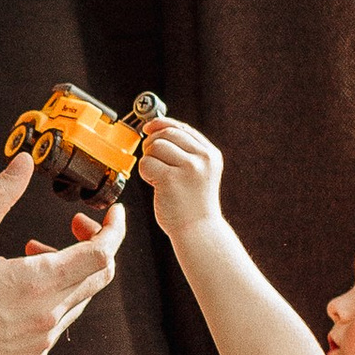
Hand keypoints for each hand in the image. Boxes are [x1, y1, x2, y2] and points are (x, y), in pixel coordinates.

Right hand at [0, 159, 123, 354]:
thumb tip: (23, 162)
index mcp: (39, 283)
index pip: (103, 254)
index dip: (115, 229)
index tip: (114, 214)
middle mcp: (49, 315)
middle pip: (99, 276)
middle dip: (95, 244)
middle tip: (75, 227)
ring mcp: (43, 340)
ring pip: (80, 298)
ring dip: (70, 270)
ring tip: (33, 254)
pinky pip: (60, 320)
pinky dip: (55, 295)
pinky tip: (24, 288)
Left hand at [139, 116, 225, 237]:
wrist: (198, 230)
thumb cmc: (193, 203)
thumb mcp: (199, 172)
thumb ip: (185, 151)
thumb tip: (156, 128)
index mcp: (211, 154)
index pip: (182, 128)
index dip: (162, 124)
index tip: (149, 128)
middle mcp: (202, 158)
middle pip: (167, 134)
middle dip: (152, 143)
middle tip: (151, 157)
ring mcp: (188, 168)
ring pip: (155, 146)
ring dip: (148, 159)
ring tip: (156, 175)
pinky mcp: (170, 179)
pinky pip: (146, 163)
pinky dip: (144, 172)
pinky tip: (154, 183)